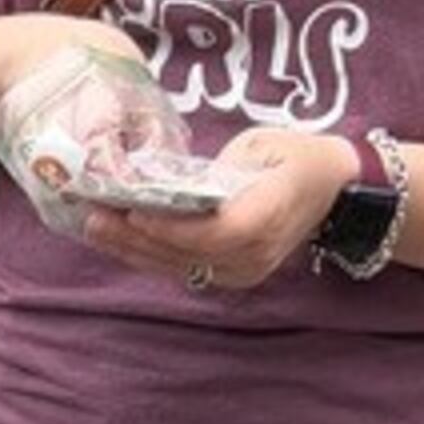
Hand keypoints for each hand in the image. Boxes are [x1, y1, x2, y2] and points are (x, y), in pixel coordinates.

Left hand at [79, 124, 358, 299]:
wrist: (331, 189)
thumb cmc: (294, 156)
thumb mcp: (258, 146)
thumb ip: (215, 170)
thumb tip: (164, 182)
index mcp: (268, 216)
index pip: (216, 233)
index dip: (173, 229)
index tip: (135, 214)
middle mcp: (255, 255)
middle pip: (187, 255)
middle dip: (134, 238)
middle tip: (92, 216)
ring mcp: (244, 272)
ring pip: (180, 267)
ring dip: (133, 250)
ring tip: (94, 228)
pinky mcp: (232, 277)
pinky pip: (185, 269)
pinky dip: (150, 255)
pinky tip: (120, 241)